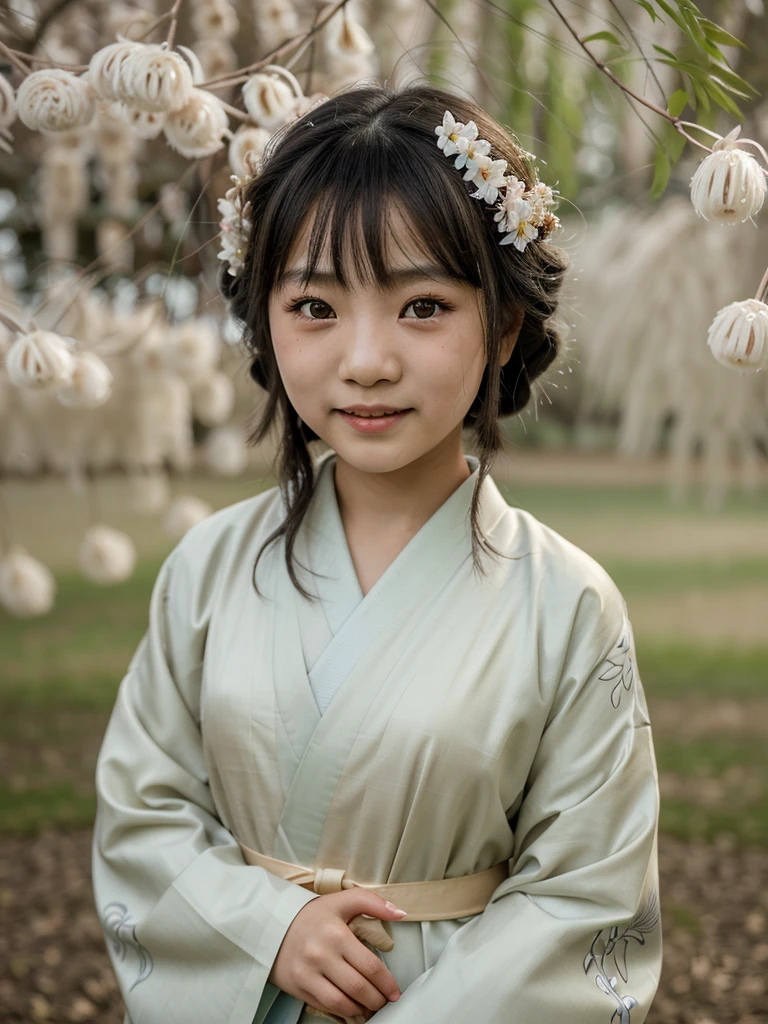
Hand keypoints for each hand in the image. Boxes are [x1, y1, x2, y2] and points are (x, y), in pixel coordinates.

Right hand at [268, 888, 405, 1020]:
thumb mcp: (341, 901)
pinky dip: (343, 1011)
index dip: (387, 983)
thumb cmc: (312, 915)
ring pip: (342, 1002)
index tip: (394, 991)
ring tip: (370, 1006)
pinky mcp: (298, 987)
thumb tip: (400, 913)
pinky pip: (326, 1006)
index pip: (370, 965)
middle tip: (384, 1000)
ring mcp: (308, 973)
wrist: (272, 925)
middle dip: (377, 999)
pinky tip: (352, 1008)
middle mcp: (321, 955)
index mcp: (336, 933)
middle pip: (358, 987)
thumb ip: (372, 903)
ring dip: (362, 1009)